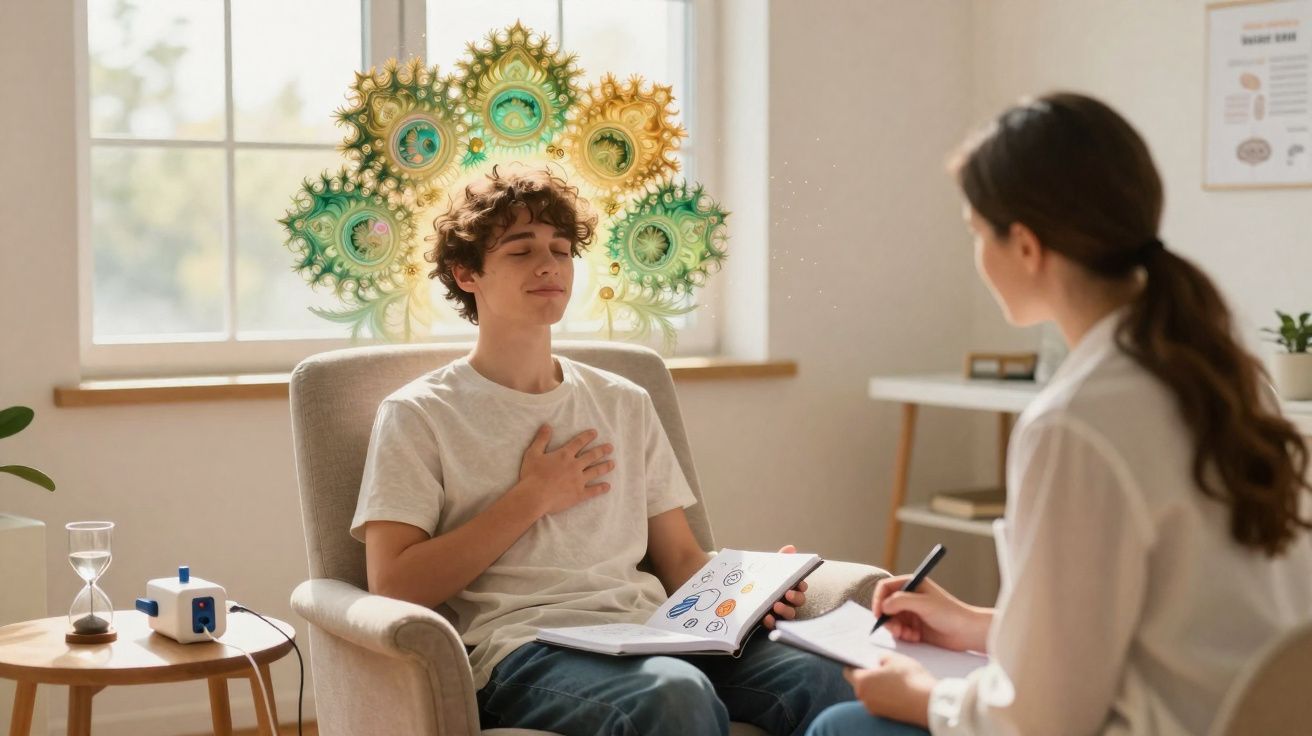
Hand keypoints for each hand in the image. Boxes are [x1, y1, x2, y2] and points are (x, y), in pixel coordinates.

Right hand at [518, 425, 614, 516]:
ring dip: (605, 466)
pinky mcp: (579, 494)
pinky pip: (593, 491)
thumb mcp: (533, 453)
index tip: (595, 433)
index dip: (587, 436)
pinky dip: (601, 488)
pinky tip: (608, 486)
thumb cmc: (531, 475)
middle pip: (592, 456)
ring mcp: (578, 480)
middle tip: (610, 447)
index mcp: (564, 455)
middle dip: (602, 450)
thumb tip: (547, 425)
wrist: (534, 496)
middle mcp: (574, 466)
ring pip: (596, 471)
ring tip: (613, 463)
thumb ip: (541, 439)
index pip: (578, 442)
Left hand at [763, 544, 807, 629]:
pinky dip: (771, 621)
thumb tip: (790, 548)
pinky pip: (774, 624)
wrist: (736, 593)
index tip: (798, 584)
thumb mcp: (767, 569)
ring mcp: (778, 612)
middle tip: (788, 594)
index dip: (801, 585)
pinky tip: (766, 617)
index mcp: (788, 586)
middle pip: (799, 601)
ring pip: (789, 614)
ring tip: (776, 606)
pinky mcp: (768, 622)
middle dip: (796, 597)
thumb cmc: (758, 580)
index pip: (801, 586)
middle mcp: (786, 600)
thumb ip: (780, 560)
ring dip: (785, 610)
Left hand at [843, 653, 935, 726]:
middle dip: (868, 675)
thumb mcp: (895, 658)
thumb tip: (878, 661)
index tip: (862, 660)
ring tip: (893, 678)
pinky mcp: (885, 716)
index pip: (848, 671)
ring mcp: (874, 709)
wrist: (929, 703)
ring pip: (870, 693)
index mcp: (861, 682)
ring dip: (877, 686)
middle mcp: (864, 698)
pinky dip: (885, 696)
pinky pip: (880, 702)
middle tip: (882, 667)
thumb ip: (881, 657)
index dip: (854, 664)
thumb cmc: (911, 679)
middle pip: (860, 683)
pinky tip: (898, 689)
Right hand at [872, 575, 990, 652]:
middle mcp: (910, 597)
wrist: (966, 632)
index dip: (879, 599)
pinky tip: (915, 638)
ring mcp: (912, 612)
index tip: (879, 613)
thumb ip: (900, 601)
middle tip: (896, 630)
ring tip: (908, 635)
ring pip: (892, 620)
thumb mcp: (924, 603)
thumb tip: (883, 606)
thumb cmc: (949, 613)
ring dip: (896, 629)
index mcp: (912, 585)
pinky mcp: (915, 627)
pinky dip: (904, 636)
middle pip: (886, 606)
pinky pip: (900, 631)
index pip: (886, 587)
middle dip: (888, 619)